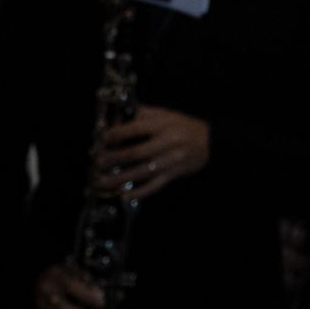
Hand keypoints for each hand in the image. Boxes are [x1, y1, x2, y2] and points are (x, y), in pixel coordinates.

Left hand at [94, 106, 209, 199]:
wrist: (211, 142)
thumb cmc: (184, 126)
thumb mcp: (166, 114)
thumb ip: (142, 113)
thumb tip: (117, 115)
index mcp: (164, 125)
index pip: (137, 129)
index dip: (118, 134)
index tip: (102, 138)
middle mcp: (168, 144)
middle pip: (137, 152)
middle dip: (114, 158)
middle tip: (98, 161)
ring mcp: (171, 161)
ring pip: (142, 171)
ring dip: (120, 178)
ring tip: (102, 181)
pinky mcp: (174, 175)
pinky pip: (155, 185)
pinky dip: (139, 191)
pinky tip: (124, 195)